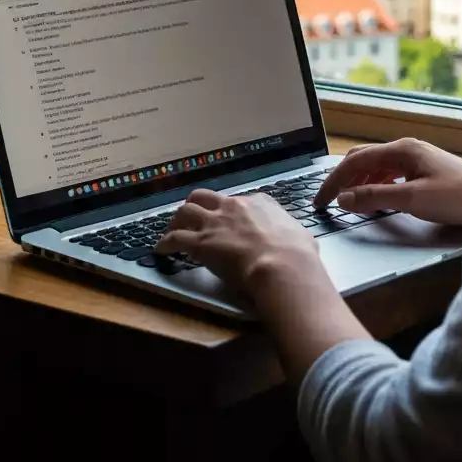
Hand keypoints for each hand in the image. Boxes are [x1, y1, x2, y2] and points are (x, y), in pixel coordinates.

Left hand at [157, 188, 323, 293]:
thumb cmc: (297, 254)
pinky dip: (165, 243)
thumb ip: (292, 234)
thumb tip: (298, 241)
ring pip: (185, 211)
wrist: (282, 264)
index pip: (237, 201)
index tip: (227, 221)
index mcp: (258, 203)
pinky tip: (161, 249)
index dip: (229, 211)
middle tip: (191, 218)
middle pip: (204, 197)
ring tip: (173, 230)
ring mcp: (215, 223)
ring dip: (177, 220)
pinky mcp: (201, 242)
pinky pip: (175, 238)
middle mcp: (233, 207)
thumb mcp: (300, 235)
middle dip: (196, 205)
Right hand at [314, 138, 461, 226]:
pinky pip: (388, 174)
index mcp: (401, 149)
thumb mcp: (412, 199)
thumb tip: (344, 198)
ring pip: (375, 167)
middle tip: (327, 200)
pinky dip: (374, 185)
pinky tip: (374, 199)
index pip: (354, 161)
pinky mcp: (423, 171)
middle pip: (361, 159)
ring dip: (357, 182)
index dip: (333, 182)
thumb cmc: (459, 196)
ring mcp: (415, 159)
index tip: (319, 201)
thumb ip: (375, 197)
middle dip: (341, 179)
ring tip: (346, 201)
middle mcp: (405, 149)